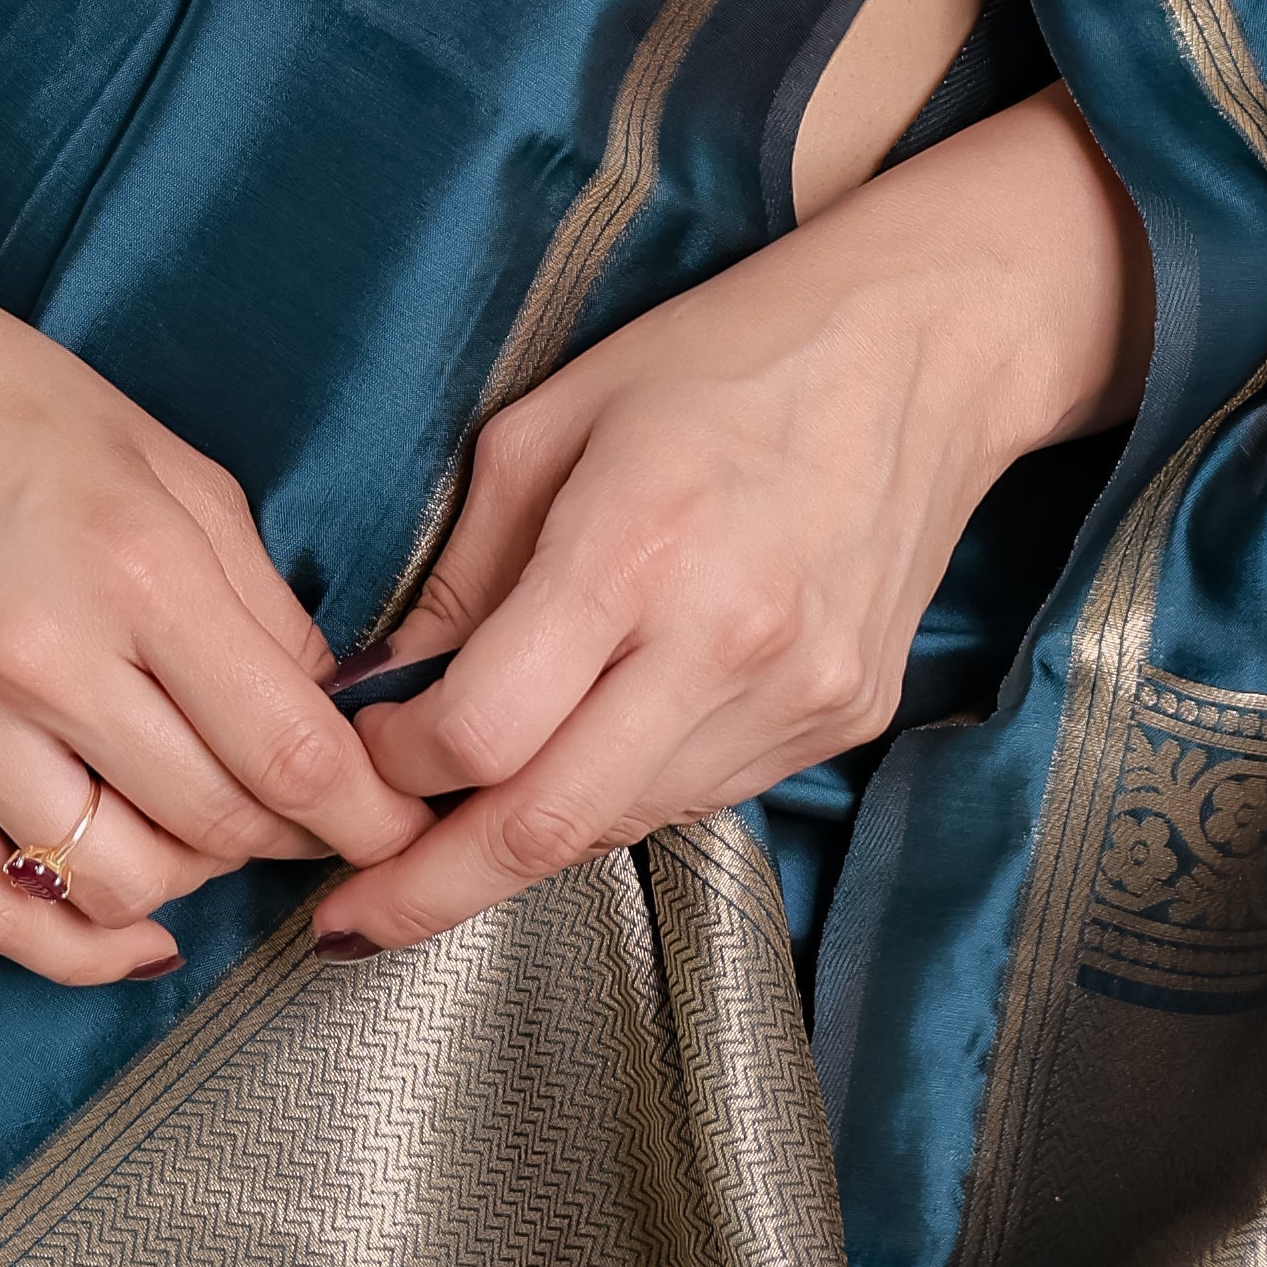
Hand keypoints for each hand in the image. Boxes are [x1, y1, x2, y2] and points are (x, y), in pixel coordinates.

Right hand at [0, 283, 432, 988]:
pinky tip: (132, 929)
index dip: (364, 810)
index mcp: (136, 568)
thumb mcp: (174, 470)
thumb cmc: (18, 410)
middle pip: (213, 823)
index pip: (285, 747)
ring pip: (116, 883)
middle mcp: (44, 659)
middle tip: (315, 819)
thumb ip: (260, 601)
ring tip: (210, 832)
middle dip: (290, 838)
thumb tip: (330, 712)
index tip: (399, 823)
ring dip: (192, 878)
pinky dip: (75, 947)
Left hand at [320, 87, 1148, 952]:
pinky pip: (698, 796)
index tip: (354, 761)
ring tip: (449, 845)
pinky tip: (577, 765)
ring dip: (525, 844)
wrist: (916, 346)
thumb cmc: (721, 354)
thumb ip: (463, 567)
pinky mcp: (844, 721)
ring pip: (622, 825)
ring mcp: (798, 696)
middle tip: (349, 920)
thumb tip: (382, 689)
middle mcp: (727, 640)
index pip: (484, 731)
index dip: (397, 769)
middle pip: (549, 823)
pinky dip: (618, 797)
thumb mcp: (551, 419)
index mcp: (637, 545)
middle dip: (431, 887)